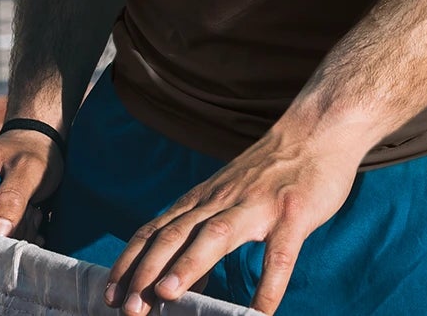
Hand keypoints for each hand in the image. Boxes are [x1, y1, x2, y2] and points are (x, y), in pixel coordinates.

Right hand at [0, 125, 65, 243]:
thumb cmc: (32, 151)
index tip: (6, 222)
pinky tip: (31, 222)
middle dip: (3, 232)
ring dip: (14, 234)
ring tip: (32, 213)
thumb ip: (12, 196)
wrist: (41, 150)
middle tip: (29, 213)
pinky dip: (16, 237)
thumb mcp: (27, 169)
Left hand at [103, 124, 359, 314]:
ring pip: (215, 235)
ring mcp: (258, 206)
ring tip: (167, 295)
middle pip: (175, 234)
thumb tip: (177, 279)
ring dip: (188, 265)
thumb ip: (202, 230)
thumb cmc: (271, 170)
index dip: (130, 262)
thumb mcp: (228, 194)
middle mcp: (223, 200)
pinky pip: (279, 256)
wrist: (317, 129)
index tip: (109, 293)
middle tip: (127, 307)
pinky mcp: (293, 214)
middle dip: (146, 271)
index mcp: (204, 198)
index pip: (156, 230)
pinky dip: (267, 288)